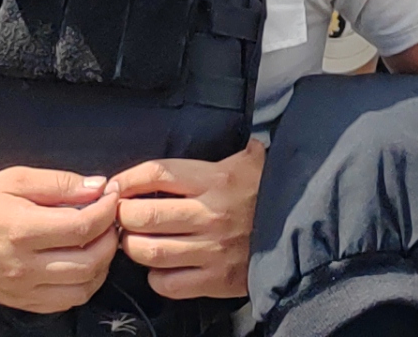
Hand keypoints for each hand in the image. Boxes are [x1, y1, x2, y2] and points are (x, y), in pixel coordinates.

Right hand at [0, 166, 120, 312]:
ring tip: (99, 243)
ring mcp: (21, 289)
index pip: (82, 227)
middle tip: (110, 220)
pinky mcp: (19, 303)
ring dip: (101, 265)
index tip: (112, 196)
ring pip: (82, 288)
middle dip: (109, 238)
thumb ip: (58, 183)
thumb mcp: (14, 179)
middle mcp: (23, 265)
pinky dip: (83, 286)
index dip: (107, 211)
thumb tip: (99, 187)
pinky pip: (64, 303)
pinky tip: (82, 265)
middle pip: (89, 261)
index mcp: (21, 230)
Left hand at [108, 143, 265, 300]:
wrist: (302, 235)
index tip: (115, 186)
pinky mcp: (216, 280)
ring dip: (132, 246)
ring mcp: (212, 250)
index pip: (156, 174)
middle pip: (143, 215)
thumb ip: (234, 148)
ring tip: (133, 240)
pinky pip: (168, 283)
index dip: (127, 179)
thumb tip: (236, 135)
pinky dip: (156, 276)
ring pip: (149, 251)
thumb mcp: (254, 162)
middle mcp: (211, 214)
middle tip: (120, 215)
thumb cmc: (270, 195)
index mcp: (216, 179)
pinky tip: (160, 266)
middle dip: (122, 215)